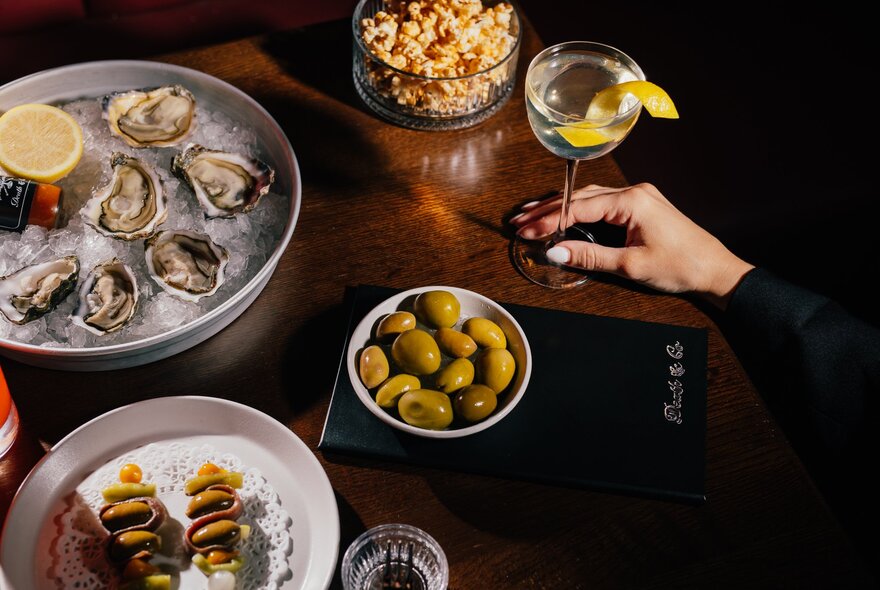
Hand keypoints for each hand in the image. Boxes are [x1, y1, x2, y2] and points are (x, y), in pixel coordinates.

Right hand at [511, 183, 753, 307]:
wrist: (715, 269)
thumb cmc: (681, 266)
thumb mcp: (631, 265)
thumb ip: (591, 257)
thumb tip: (556, 253)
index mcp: (632, 201)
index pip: (578, 207)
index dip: (548, 220)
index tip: (526, 230)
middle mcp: (634, 192)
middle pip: (580, 197)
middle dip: (548, 210)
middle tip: (520, 222)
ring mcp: (639, 197)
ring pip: (590, 198)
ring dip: (561, 208)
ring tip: (533, 217)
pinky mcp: (641, 206)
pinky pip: (602, 204)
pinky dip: (579, 211)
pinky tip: (564, 217)